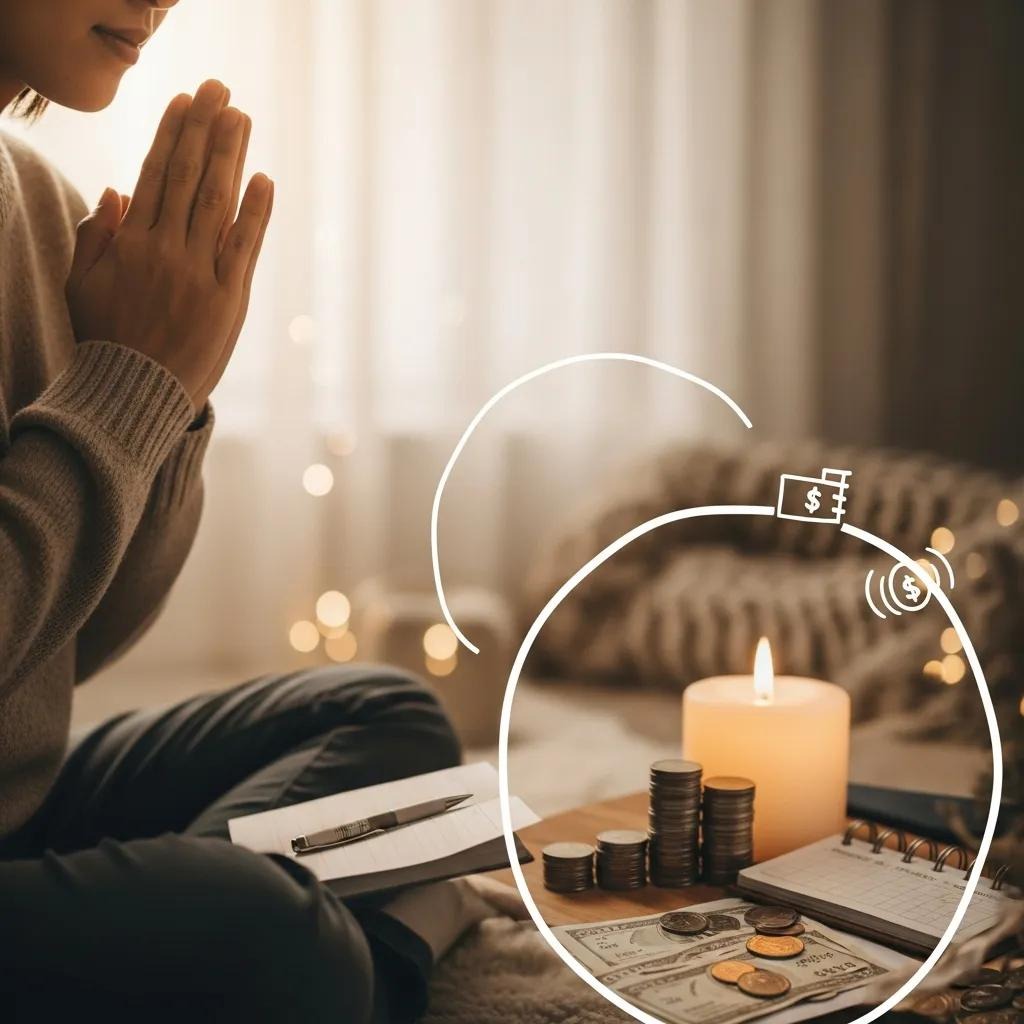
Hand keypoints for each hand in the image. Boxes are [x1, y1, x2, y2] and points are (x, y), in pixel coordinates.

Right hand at [66, 80, 273, 415]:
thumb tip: (115, 190)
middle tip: (220, 90)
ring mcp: (199, 273)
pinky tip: (264, 178)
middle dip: (205, 128)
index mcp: (131, 242)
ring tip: (242, 117)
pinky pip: (244, 246)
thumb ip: (95, 235)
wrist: (135, 393)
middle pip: (189, 177)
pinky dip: (255, 211)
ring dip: (231, 155)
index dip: (173, 135)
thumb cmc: (107, 339)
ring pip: (217, 201)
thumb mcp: (82, 286)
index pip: (155, 174)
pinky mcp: (229, 299)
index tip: (185, 103)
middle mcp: (166, 250)